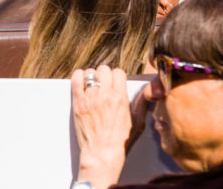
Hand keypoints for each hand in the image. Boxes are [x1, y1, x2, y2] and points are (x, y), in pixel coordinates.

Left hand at [71, 65, 130, 188]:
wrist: (102, 153)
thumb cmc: (120, 141)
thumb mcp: (138, 124)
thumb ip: (141, 106)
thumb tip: (147, 95)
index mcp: (121, 98)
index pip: (118, 72)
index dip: (117, 76)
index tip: (115, 82)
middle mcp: (106, 96)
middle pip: (104, 69)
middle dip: (104, 75)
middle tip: (104, 83)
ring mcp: (91, 98)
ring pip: (90, 73)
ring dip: (91, 77)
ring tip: (92, 85)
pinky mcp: (78, 102)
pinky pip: (75, 80)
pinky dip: (78, 77)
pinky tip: (81, 82)